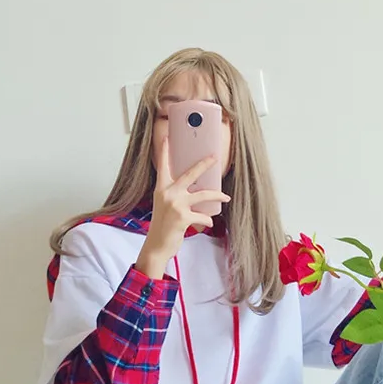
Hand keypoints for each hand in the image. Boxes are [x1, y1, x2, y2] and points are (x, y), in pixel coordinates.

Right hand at [136, 137, 229, 277]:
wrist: (156, 245)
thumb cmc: (163, 226)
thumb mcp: (165, 206)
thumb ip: (176, 195)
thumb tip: (196, 189)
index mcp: (161, 189)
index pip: (163, 166)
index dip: (164, 151)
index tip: (167, 137)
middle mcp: (168, 194)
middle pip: (190, 174)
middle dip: (204, 164)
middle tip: (215, 157)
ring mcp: (175, 205)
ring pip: (203, 194)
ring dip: (217, 196)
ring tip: (225, 197)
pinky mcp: (183, 217)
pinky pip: (203, 216)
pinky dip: (207, 220)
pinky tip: (207, 223)